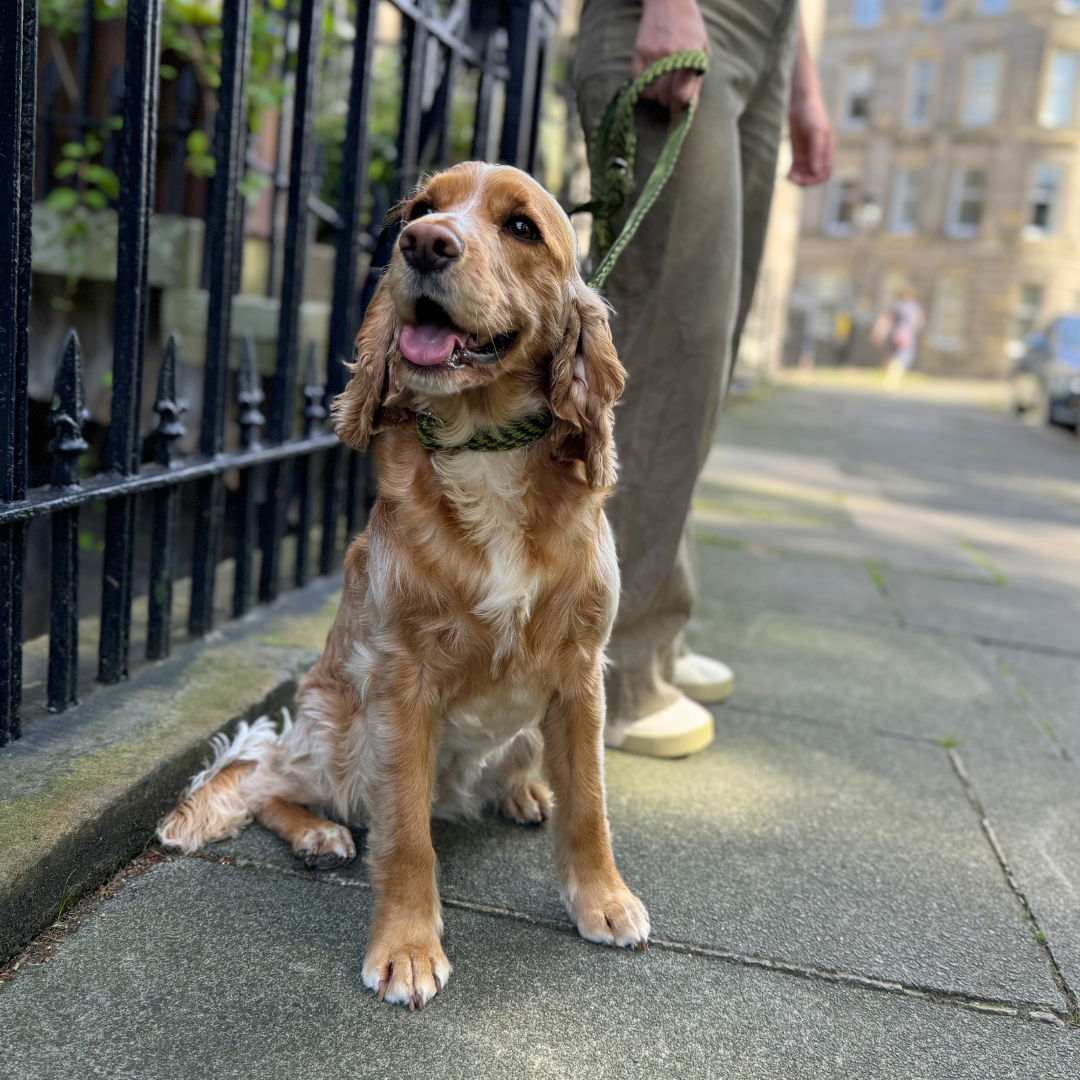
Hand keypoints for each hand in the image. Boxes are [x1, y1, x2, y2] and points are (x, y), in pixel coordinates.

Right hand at [633, 0, 710, 115]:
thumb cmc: (689, 26)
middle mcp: (671, 56)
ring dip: (658, 97)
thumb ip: (697, 77)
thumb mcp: (701, 48)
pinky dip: (645, 89)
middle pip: (666, 97)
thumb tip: (689, 106)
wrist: (668, 0)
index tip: (681, 108)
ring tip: (663, 89)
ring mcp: (653, 54)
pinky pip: (638, 83)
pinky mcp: (639, 51)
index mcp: (690, 55)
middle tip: (672, 98)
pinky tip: (651, 84)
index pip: (682, 95)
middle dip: (670, 103)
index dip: (681, 107)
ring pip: (652, 92)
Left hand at [788, 92, 832, 185]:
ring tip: (788, 176)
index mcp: (827, 151)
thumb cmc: (812, 114)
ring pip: (804, 174)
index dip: (816, 179)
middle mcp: (818, 155)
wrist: (801, 103)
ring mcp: (808, 155)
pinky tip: (785, 174)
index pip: (825, 172)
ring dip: (797, 178)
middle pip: (814, 176)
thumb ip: (816, 151)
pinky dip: (792, 173)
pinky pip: (796, 169)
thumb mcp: (816, 132)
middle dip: (805, 180)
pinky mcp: (798, 153)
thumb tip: (816, 171)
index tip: (804, 178)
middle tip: (792, 178)